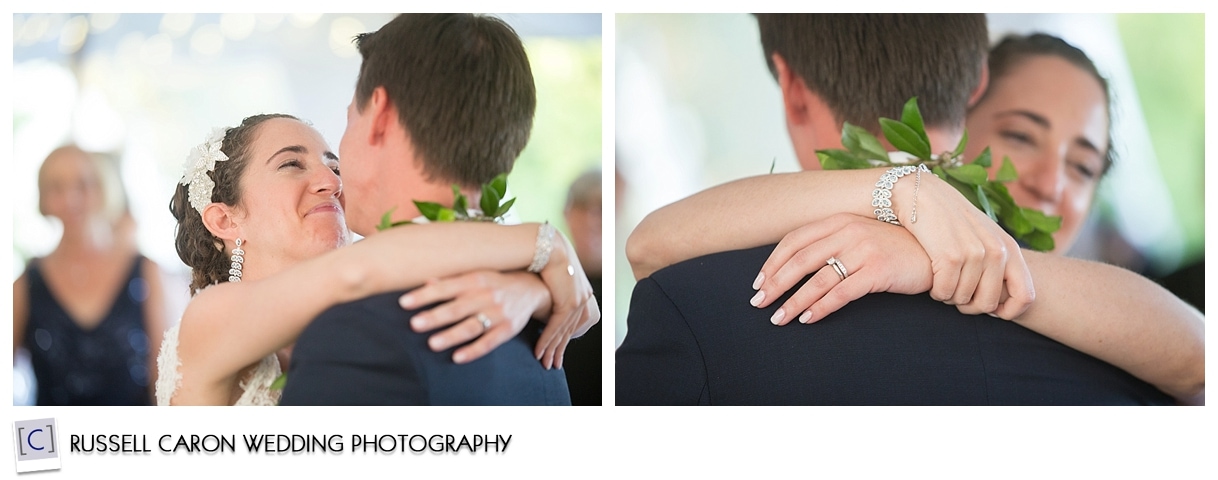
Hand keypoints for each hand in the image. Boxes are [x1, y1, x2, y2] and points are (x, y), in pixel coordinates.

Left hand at [399, 270, 549, 364]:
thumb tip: (426, 282)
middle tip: (414, 324)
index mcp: (475, 279)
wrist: (532, 289)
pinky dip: (473, 351)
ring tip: (432, 344)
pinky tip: (457, 358)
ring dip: (451, 335)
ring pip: (471, 326)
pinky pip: (489, 342)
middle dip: (435, 316)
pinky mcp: (508, 329)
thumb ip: (452, 281)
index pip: (446, 288)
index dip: (424, 295)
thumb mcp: (477, 276)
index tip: (403, 302)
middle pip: (457, 308)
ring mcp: (498, 313)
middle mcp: (487, 295)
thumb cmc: (495, 283)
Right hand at [535, 232, 599, 369]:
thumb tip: (544, 302)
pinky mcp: (570, 302)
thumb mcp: (551, 277)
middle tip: (552, 365)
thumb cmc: (544, 256)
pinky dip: (547, 340)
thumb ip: (551, 292)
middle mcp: (584, 297)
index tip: (556, 352)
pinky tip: (540, 351)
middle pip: (571, 330)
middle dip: (560, 350)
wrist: (546, 243)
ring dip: (553, 350)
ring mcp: (579, 300)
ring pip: (565, 332)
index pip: (575, 322)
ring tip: (544, 363)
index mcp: (582, 290)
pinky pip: (558, 327)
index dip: (564, 339)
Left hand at [751, 213, 933, 324]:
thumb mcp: (859, 237)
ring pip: (817, 279)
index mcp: (838, 221)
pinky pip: (840, 293)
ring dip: (793, 301)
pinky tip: (807, 319)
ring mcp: (863, 249)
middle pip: (799, 259)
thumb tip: (795, 266)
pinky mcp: (878, 270)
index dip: (772, 262)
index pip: (794, 240)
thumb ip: (832, 243)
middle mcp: (848, 231)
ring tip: (778, 319)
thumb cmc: (893, 248)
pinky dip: (820, 308)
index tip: (758, 282)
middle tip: (758, 303)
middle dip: (775, 284)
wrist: (935, 252)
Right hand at [895, 174, 1033, 318]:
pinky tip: (932, 276)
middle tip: (956, 295)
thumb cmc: (950, 220)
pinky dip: (935, 291)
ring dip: (949, 296)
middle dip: (970, 306)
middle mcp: (997, 251)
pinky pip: (944, 292)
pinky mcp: (951, 256)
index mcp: (1010, 248)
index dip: (1009, 312)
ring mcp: (975, 253)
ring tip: (942, 279)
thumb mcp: (983, 237)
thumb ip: (996, 264)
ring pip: (963, 300)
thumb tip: (998, 304)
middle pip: (989, 304)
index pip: (1026, 296)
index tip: (990, 312)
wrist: (920, 193)